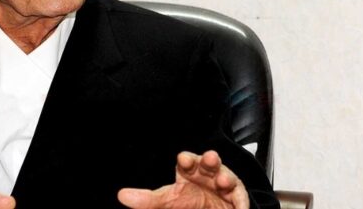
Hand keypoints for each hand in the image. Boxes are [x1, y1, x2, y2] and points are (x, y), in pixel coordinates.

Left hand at [117, 150, 249, 208]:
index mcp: (189, 171)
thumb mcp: (168, 201)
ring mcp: (224, 186)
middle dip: (210, 159)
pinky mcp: (237, 199)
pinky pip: (240, 198)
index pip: (187, 162)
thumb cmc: (189, 201)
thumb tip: (121, 196)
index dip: (186, 160)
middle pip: (209, 164)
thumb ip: (147, 200)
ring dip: (226, 177)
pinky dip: (240, 202)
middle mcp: (208, 175)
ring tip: (223, 180)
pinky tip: (238, 206)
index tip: (183, 160)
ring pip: (227, 178)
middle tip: (209, 158)